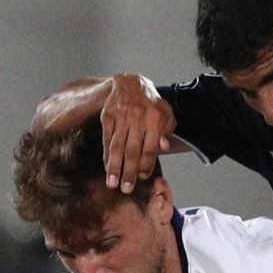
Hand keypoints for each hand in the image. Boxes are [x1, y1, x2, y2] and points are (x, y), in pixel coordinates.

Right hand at [100, 74, 174, 192]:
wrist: (129, 83)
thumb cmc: (150, 102)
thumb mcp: (166, 113)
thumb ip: (167, 130)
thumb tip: (163, 148)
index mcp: (154, 118)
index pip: (149, 148)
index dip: (146, 165)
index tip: (142, 177)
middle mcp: (137, 117)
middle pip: (132, 151)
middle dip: (128, 172)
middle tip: (126, 189)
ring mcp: (120, 117)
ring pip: (117, 147)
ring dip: (114, 167)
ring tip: (112, 183)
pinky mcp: (107, 117)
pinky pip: (107, 140)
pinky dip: (106, 155)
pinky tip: (106, 167)